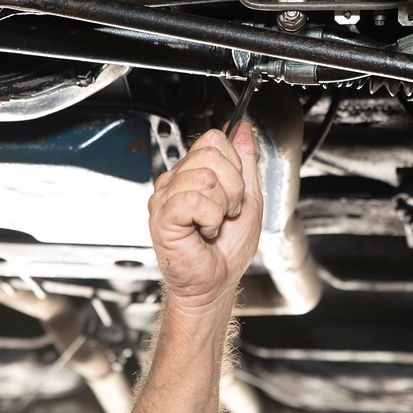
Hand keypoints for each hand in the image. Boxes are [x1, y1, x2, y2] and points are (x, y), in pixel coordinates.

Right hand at [148, 123, 262, 312]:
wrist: (215, 282)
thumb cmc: (228, 250)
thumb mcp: (249, 197)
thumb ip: (246, 162)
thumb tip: (241, 129)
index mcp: (192, 173)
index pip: (214, 139)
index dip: (234, 166)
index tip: (235, 194)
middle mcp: (175, 181)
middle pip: (210, 153)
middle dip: (232, 186)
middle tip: (226, 211)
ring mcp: (165, 197)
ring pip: (205, 176)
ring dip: (221, 206)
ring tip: (214, 223)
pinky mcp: (163, 216)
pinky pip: (194, 199)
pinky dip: (209, 218)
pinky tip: (204, 231)